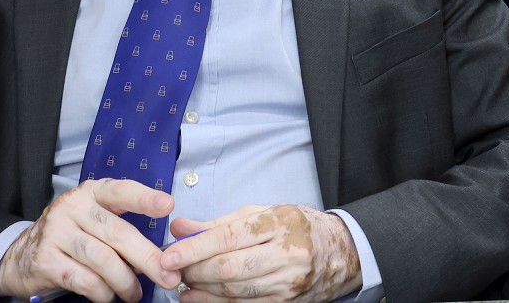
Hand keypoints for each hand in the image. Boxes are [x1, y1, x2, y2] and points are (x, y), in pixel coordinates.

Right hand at [0, 179, 180, 302]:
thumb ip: (121, 227)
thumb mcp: (93, 220)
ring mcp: (56, 232)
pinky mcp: (46, 260)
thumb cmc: (71, 235)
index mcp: (91, 192)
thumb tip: (159, 254)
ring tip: (134, 293)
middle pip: (118, 233)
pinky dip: (102, 292)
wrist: (20, 256)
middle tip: (167, 276)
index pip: (121, 191)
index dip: (144, 198)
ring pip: (103, 259)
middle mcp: (73, 207)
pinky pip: (83, 279)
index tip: (167, 206)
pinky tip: (108, 296)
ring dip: (125, 281)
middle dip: (147, 258)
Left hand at [161, 204, 360, 302]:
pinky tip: (198, 298)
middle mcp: (287, 253)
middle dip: (195, 270)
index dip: (195, 247)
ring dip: (202, 290)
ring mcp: (287, 282)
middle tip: (172, 269)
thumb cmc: (296, 227)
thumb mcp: (262, 213)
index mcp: (280, 222)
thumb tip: (180, 228)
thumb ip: (218, 223)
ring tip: (183, 283)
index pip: (229, 237)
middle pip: (229, 267)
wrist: (339, 252)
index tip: (169, 254)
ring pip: (234, 291)